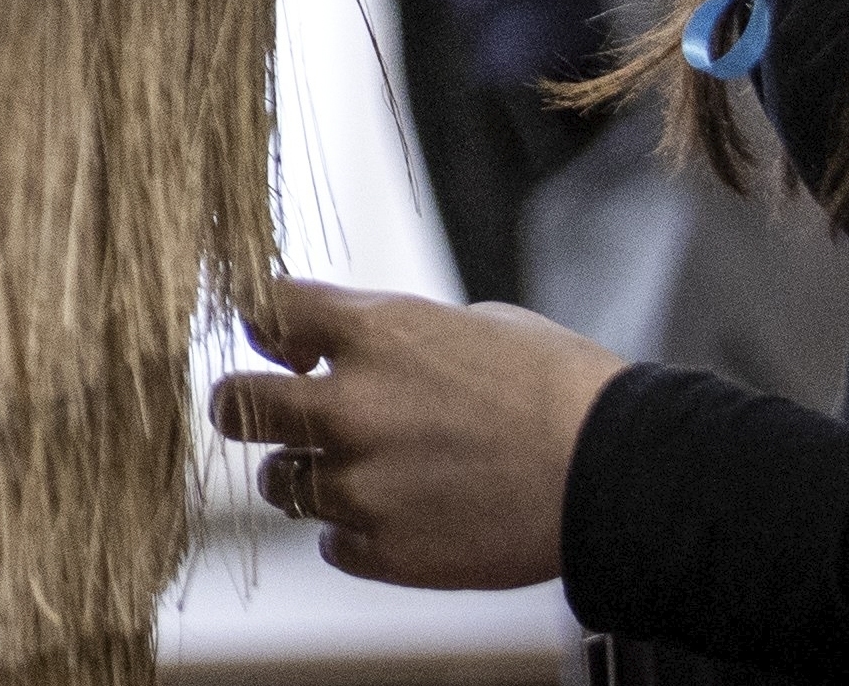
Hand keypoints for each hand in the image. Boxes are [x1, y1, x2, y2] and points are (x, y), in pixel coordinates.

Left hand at [208, 277, 624, 587]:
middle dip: (246, 405)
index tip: (280, 339)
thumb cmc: (562, 388)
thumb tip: (354, 338)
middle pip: (235, 403)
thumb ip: (394, 334)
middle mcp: (349, 407)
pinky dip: (356, 533)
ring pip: (278, 482)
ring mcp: (363, 484)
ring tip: (362, 473)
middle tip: (267, 411)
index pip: (264, 309)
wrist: (624, 475)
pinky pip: (332, 543)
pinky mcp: (388, 551)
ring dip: (306, 475)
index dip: (266, 324)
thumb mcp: (471, 324)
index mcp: (371, 334)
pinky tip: (401, 517)